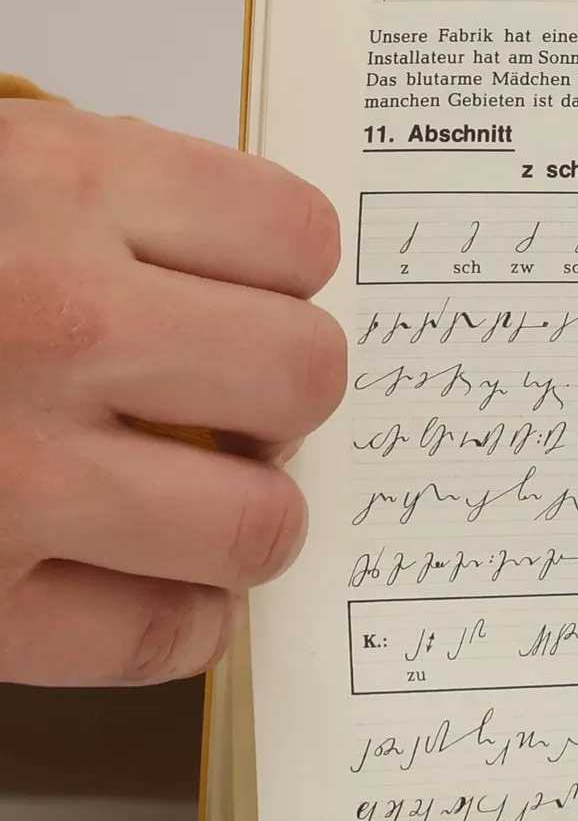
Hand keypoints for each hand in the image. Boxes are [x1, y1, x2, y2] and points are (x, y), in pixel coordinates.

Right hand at [0, 100, 344, 683]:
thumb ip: (85, 200)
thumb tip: (237, 274)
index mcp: (48, 182)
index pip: (293, 235)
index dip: (280, 275)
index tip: (252, 296)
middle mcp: (49, 320)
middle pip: (305, 374)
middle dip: (279, 395)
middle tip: (231, 403)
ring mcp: (11, 474)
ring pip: (261, 524)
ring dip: (243, 517)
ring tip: (192, 500)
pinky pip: (163, 638)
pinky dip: (178, 623)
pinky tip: (142, 586)